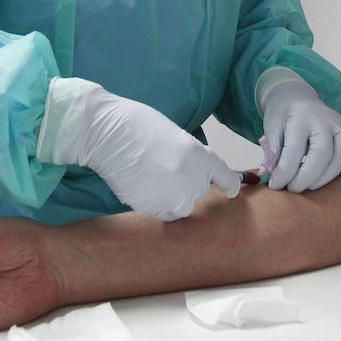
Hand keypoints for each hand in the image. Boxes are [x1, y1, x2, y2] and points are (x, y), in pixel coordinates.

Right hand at [44, 82, 239, 220]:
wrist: (109, 135)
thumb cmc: (139, 126)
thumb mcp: (176, 136)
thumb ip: (191, 159)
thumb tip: (192, 177)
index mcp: (201, 156)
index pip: (225, 177)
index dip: (229, 185)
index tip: (231, 191)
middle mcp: (194, 180)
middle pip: (198, 193)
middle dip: (185, 184)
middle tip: (161, 166)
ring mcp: (174, 197)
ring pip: (181, 207)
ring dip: (171, 197)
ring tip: (150, 176)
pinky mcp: (155, 209)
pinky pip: (163, 214)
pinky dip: (155, 204)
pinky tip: (142, 185)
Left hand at [263, 78, 340, 191]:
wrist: (296, 96)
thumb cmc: (282, 115)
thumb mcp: (270, 127)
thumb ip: (272, 151)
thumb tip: (274, 177)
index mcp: (299, 117)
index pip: (294, 150)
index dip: (284, 173)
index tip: (275, 185)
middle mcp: (322, 118)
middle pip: (322, 153)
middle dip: (307, 177)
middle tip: (293, 189)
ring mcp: (338, 122)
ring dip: (327, 175)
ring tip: (310, 185)